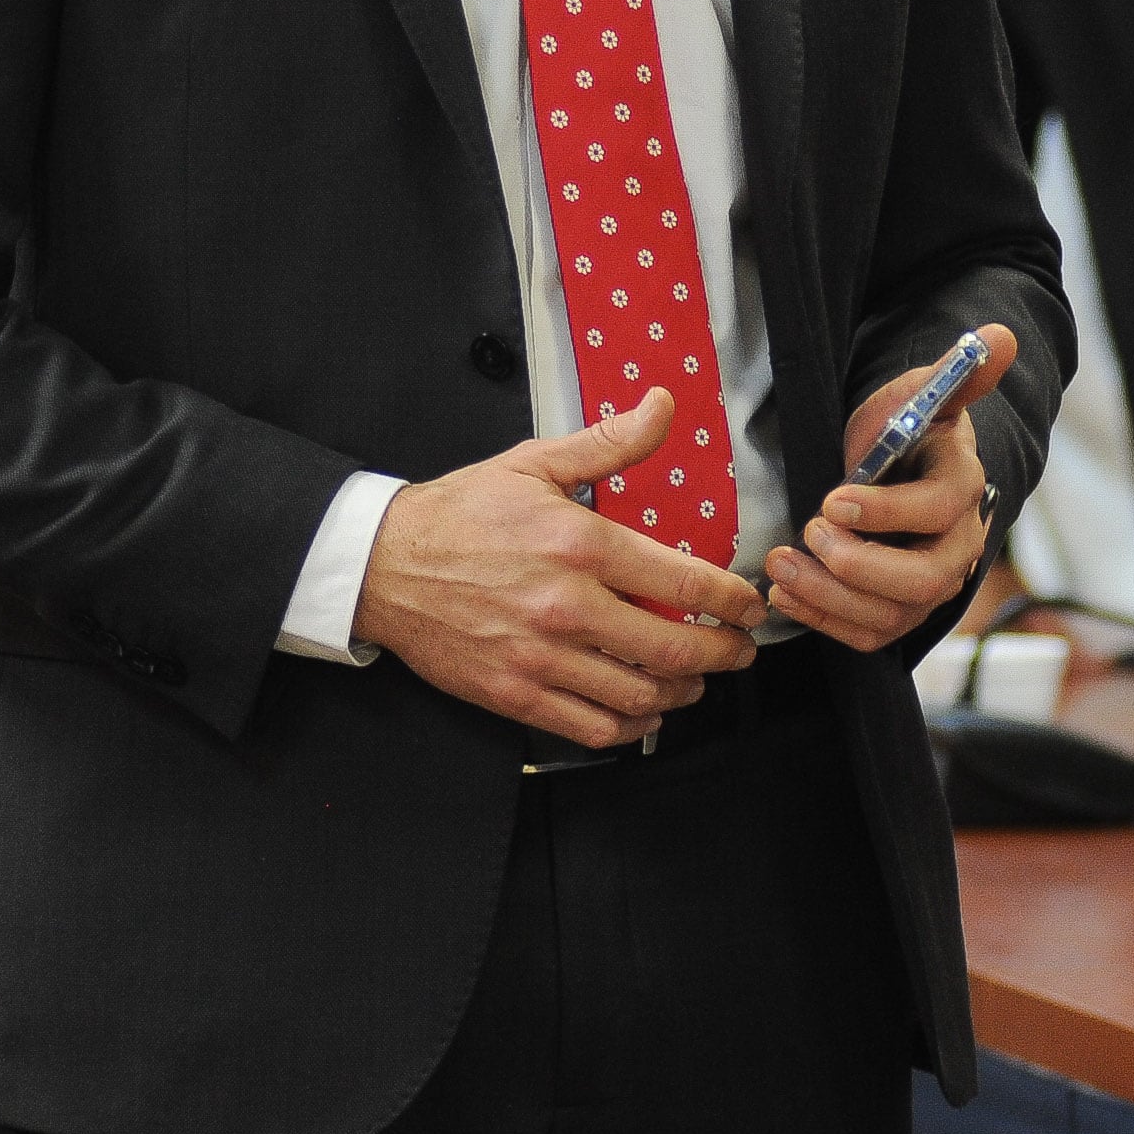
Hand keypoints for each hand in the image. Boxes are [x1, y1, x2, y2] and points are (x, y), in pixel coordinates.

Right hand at [353, 388, 765, 747]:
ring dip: (683, 692)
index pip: (684, 583)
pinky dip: (630, 727)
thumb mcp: (534, 464)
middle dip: (723, 655)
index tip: (750, 607)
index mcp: (580, 544)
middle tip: (738, 651)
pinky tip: (642, 711)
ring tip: (696, 680)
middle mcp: (567, 605)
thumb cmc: (459, 513)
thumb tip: (661, 406)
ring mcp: (541, 656)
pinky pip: (592, 728)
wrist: (384, 565)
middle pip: (674, 649)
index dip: (733, 602)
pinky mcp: (515, 694)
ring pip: (639, 695)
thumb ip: (608, 443)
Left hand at [767, 329, 1018, 650]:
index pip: (937, 510)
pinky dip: (824, 620)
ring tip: (781, 565)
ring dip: (829, 596)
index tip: (832, 499)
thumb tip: (999, 337)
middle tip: (809, 532)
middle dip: (858, 565)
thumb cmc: (902, 428)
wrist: (892, 467)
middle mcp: (958, 545)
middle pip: (924, 580)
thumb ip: (956, 373)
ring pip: (892, 614)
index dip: (886, 511)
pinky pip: (870, 635)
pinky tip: (787, 593)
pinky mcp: (900, 612)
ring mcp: (931, 585)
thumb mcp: (918, 393)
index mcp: (963, 486)